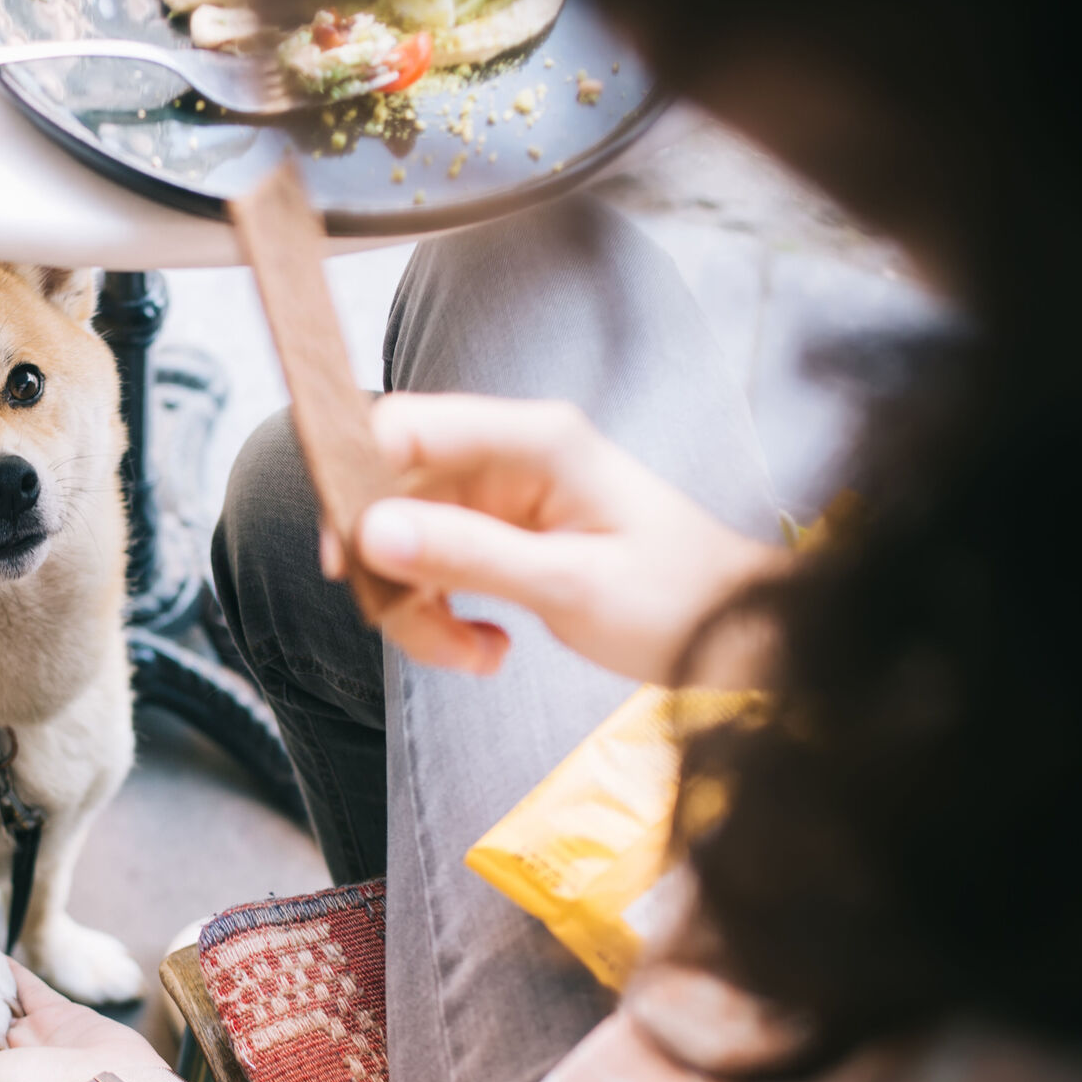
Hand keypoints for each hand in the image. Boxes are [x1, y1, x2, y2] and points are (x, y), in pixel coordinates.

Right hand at [327, 395, 782, 683]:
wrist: (734, 638)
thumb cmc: (676, 602)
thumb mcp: (568, 586)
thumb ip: (468, 554)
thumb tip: (371, 532)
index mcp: (534, 440)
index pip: (408, 426)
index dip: (357, 482)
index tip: (347, 559)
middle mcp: (509, 457)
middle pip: (394, 495)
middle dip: (392, 570)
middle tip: (416, 627)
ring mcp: (501, 498)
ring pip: (407, 543)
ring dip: (421, 608)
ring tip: (474, 655)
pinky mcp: (500, 538)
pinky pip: (436, 569)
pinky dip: (443, 615)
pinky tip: (487, 649)